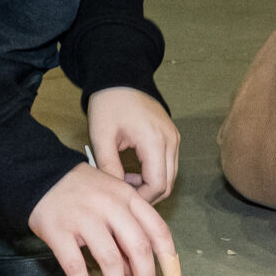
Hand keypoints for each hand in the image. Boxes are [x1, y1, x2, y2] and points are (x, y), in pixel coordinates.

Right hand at [27, 163, 181, 275]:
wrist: (41, 174)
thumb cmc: (80, 189)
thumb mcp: (112, 200)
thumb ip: (126, 231)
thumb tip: (136, 270)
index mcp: (126, 197)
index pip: (157, 229)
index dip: (169, 259)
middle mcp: (109, 206)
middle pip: (138, 247)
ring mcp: (84, 218)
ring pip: (110, 260)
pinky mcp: (59, 230)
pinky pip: (75, 265)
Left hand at [85, 87, 181, 203]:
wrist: (120, 77)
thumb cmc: (109, 104)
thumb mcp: (102, 136)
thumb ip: (109, 167)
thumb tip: (115, 192)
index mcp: (154, 140)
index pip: (157, 184)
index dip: (141, 198)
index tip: (121, 198)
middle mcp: (170, 139)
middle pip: (168, 184)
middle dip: (146, 195)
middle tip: (122, 194)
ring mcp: (174, 137)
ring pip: (170, 176)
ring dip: (150, 185)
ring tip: (125, 180)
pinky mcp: (171, 136)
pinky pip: (168, 164)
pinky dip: (154, 174)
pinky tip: (134, 171)